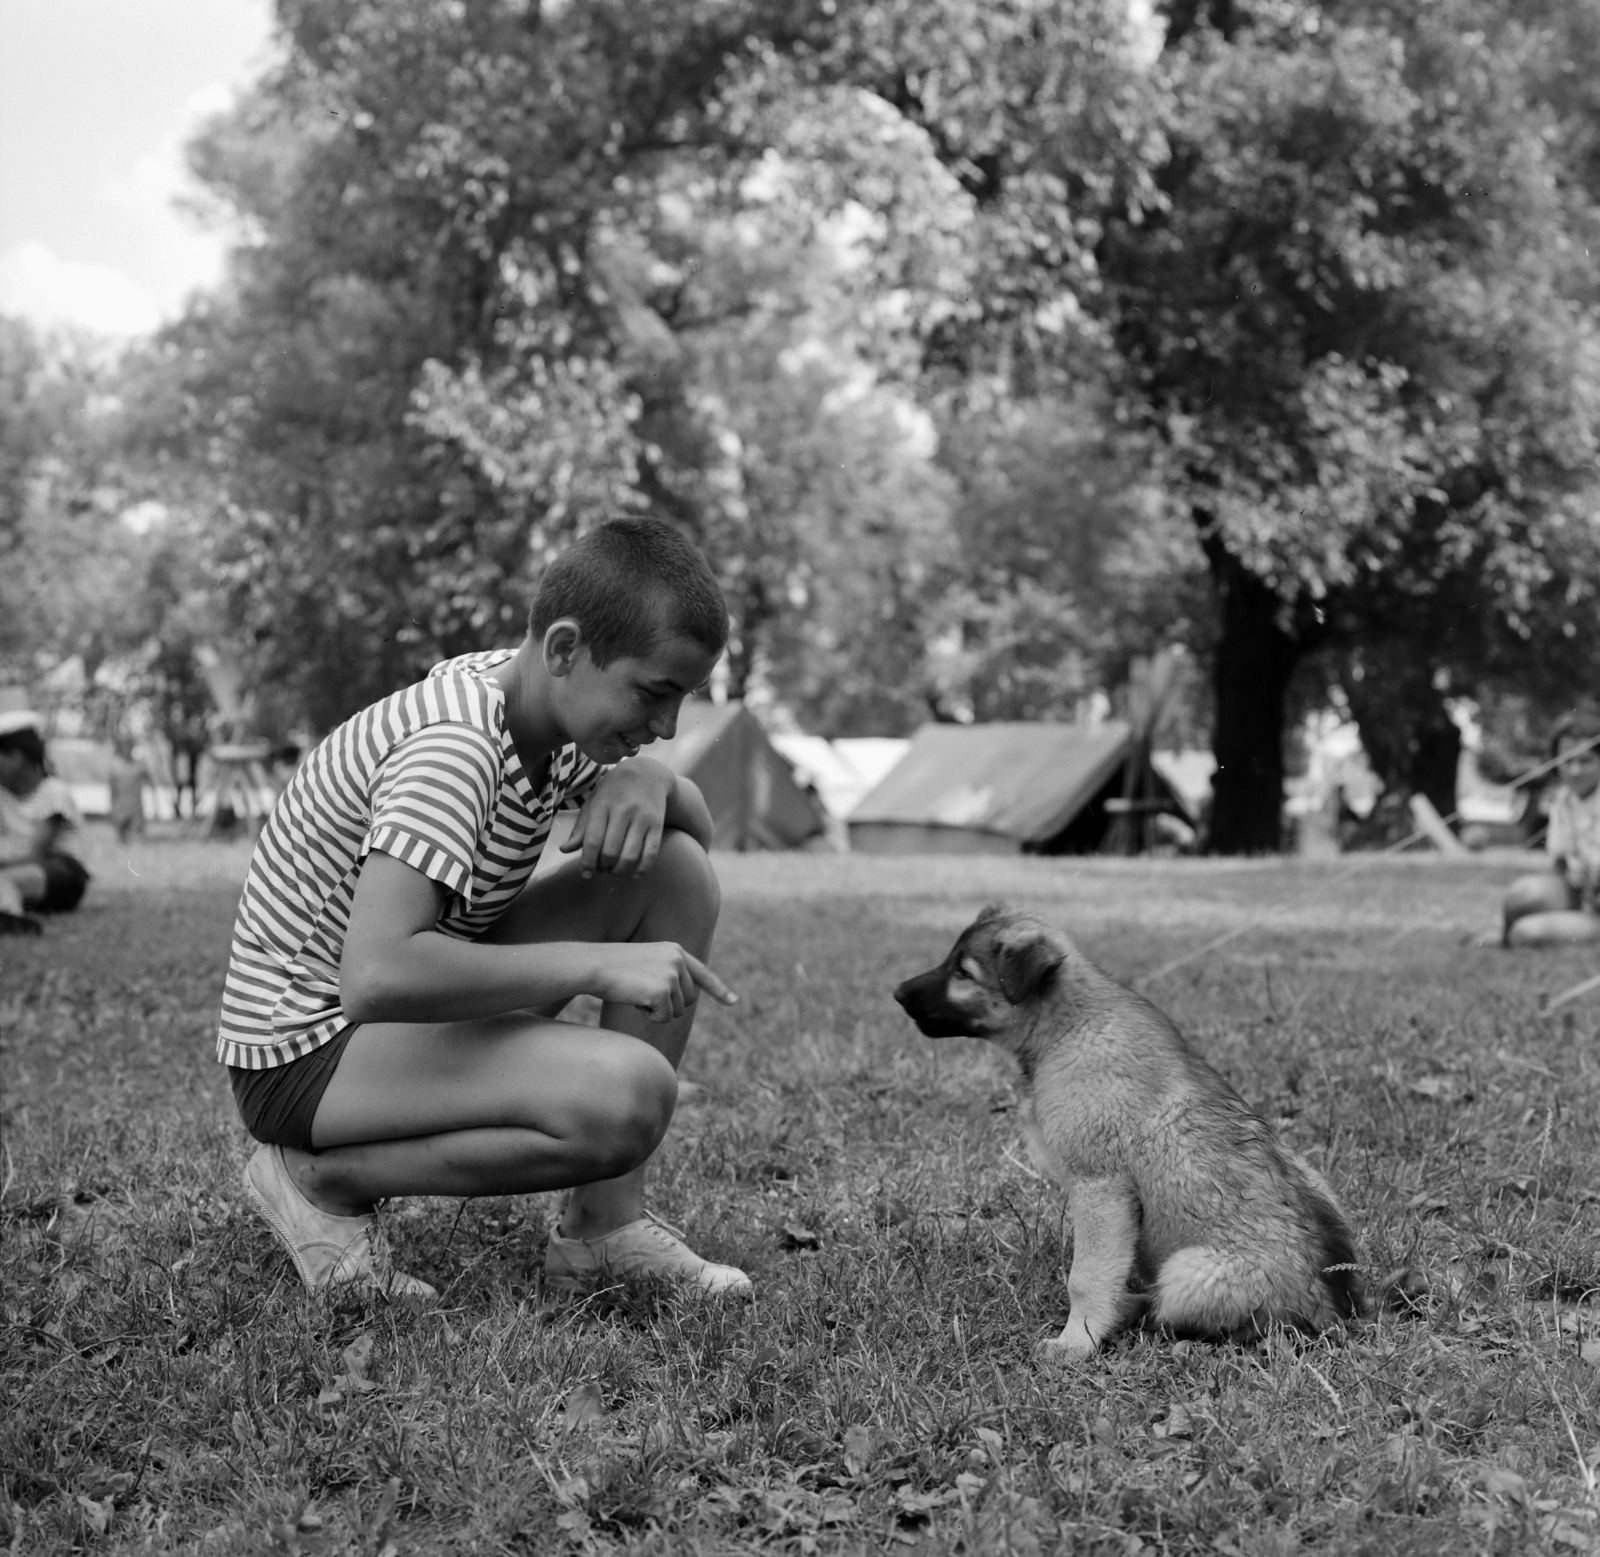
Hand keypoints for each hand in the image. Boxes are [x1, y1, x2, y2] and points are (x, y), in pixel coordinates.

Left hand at [562, 761, 673, 876]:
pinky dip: (642, 869)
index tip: (586, 874)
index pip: (592, 840)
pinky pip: (651, 853)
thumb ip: (581, 827)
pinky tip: (635, 873)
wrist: (648, 774)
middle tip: (601, 868)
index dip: (587, 861)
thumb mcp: (594, 802)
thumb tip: (564, 850)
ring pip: (630, 855)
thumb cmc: (614, 791)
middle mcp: (623, 810)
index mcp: (603, 804)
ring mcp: (642, 818)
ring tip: (615, 870)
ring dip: (620, 870)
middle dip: (603, 867)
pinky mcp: (658, 824)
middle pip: (610, 851)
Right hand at [597, 941, 737, 1022]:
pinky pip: (664, 1018)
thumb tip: (684, 999)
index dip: (719, 990)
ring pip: (678, 1011)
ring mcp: (672, 974)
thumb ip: (666, 975)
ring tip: (635, 992)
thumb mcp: (644, 965)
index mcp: (675, 950)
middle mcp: (678, 959)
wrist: (592, 965)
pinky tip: (634, 999)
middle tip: (642, 992)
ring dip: (657, 1010)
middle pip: (689, 1000)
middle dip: (669, 1005)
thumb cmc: (612, 968)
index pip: (703, 973)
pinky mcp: (663, 990)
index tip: (734, 1002)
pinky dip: (649, 1016)